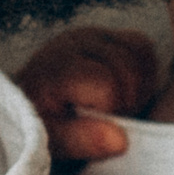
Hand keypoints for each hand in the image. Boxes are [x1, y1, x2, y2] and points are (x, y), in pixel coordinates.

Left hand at [16, 27, 160, 161]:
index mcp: (56, 68)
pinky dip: (143, 70)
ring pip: (140, 52)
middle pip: (129, 68)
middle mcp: (73, 42)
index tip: (98, 124)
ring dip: (139, 85)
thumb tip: (121, 140)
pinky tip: (126, 89)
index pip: (109, 87)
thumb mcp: (53, 140)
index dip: (113, 111)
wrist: (29, 100)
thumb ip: (83, 141)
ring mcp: (91, 34)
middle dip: (129, 100)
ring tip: (117, 104)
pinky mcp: (107, 34)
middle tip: (110, 117)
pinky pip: (142, 45)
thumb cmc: (42, 122)